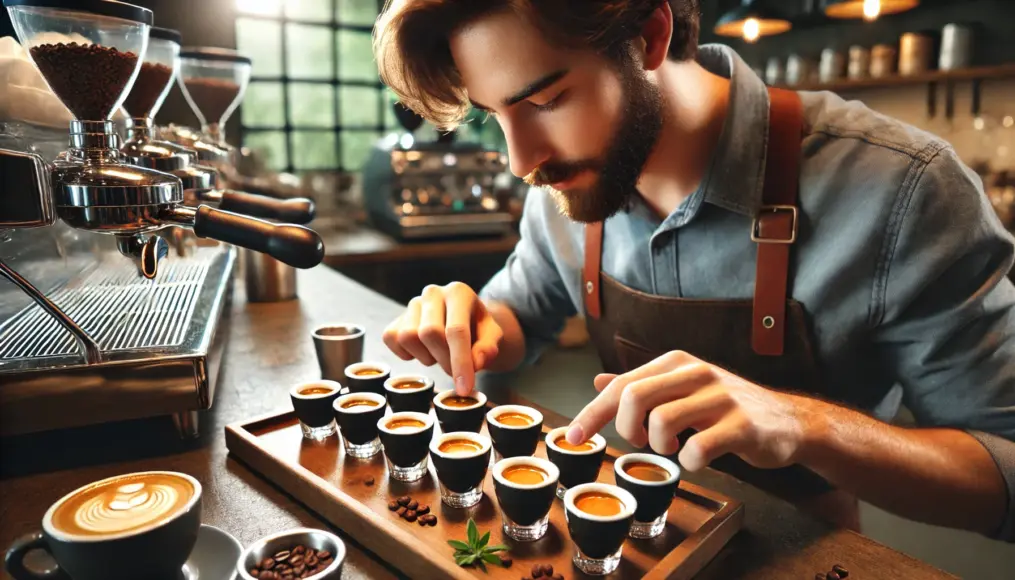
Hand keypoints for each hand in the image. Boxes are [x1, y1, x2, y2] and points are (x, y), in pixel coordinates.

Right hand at [383, 282, 503, 394]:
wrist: (463, 320)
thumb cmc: (478, 329)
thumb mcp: (492, 337)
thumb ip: (488, 349)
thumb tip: (475, 363)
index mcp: (459, 293)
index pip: (457, 330)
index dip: (460, 362)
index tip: (464, 388)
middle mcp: (433, 293)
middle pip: (430, 333)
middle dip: (445, 361)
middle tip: (456, 369)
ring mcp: (413, 304)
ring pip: (408, 337)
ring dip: (426, 357)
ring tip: (440, 355)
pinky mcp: (397, 318)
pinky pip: (391, 339)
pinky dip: (406, 353)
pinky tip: (423, 352)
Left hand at [566, 351, 816, 471]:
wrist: (787, 421)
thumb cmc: (726, 408)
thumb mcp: (682, 389)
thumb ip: (642, 386)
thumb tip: (599, 381)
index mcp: (676, 362)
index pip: (622, 385)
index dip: (592, 413)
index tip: (573, 438)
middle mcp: (696, 372)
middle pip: (634, 397)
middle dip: (626, 429)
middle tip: (642, 443)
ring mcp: (720, 397)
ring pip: (662, 421)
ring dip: (660, 446)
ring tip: (673, 448)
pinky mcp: (742, 425)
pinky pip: (698, 448)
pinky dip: (689, 462)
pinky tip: (697, 458)